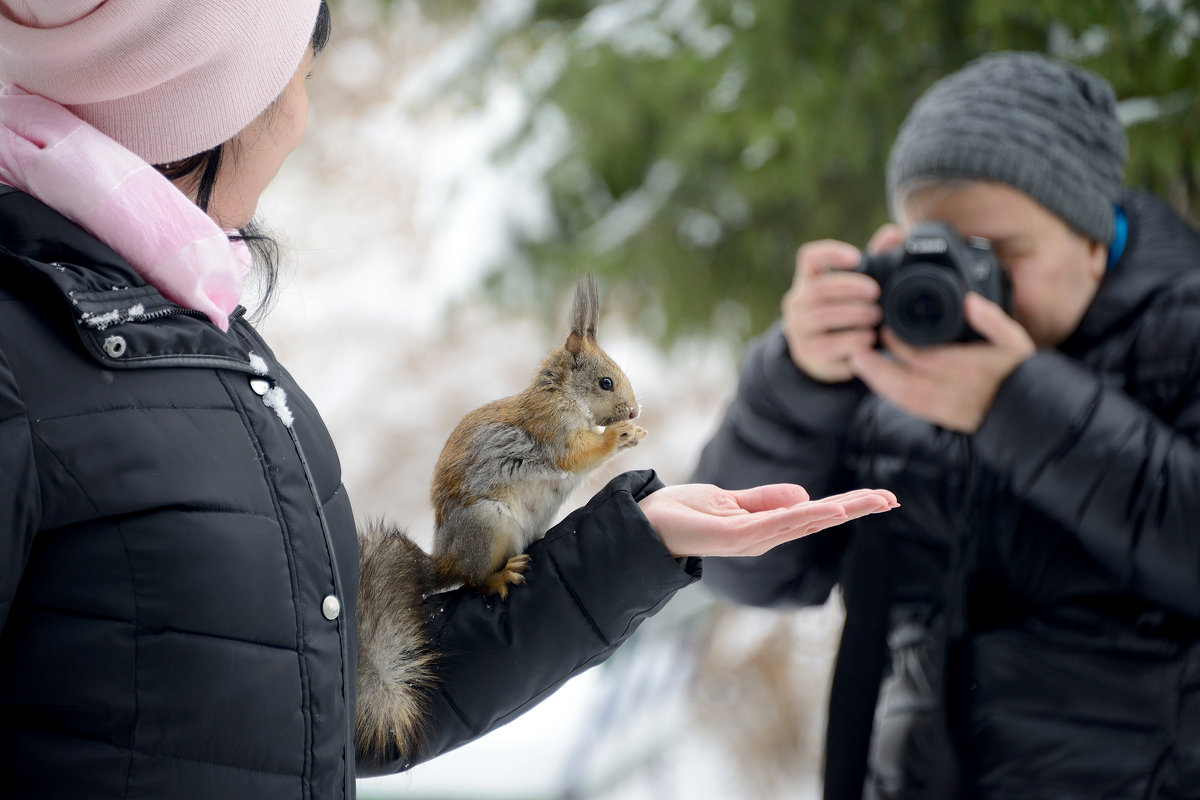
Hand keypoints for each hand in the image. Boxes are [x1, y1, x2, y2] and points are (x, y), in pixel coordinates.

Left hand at [638, 483, 897, 557]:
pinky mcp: (733, 536)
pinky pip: (773, 523)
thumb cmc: (682, 512)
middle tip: (892, 498)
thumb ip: (765, 499)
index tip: (882, 496)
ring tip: (871, 499)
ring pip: (803, 521)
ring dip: (837, 509)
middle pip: (818, 519)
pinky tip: (825, 507)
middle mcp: (764, 536)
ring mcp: (750, 538)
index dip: (849, 504)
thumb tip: (805, 496)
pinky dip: (801, 515)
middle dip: (856, 508)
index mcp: (765, 526)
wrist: (643, 524)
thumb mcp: (729, 499)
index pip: (815, 513)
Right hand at [781, 225, 904, 382]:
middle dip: (850, 288)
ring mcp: (798, 330)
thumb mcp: (856, 289)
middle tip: (876, 293)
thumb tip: (894, 233)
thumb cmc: (844, 313)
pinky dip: (851, 341)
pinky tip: (867, 339)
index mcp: (807, 280)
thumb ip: (874, 261)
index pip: (809, 258)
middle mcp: (796, 303)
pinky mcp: (807, 355)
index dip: (831, 254)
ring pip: (821, 317)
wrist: (823, 355)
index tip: (856, 257)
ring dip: (852, 315)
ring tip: (875, 316)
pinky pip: (827, 346)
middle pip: (818, 288)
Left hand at [850, 292, 1035, 432]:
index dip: (896, 341)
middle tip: (859, 346)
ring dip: (876, 379)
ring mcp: (943, 405)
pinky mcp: (942, 417)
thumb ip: (992, 320)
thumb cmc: (1020, 373)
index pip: (919, 353)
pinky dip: (891, 395)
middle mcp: (948, 387)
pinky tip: (879, 385)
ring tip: (858, 363)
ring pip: (900, 393)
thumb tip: (971, 301)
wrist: (1029, 413)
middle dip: (877, 361)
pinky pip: (910, 407)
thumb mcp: (1014, 340)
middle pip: (902, 374)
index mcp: (962, 365)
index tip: (884, 328)